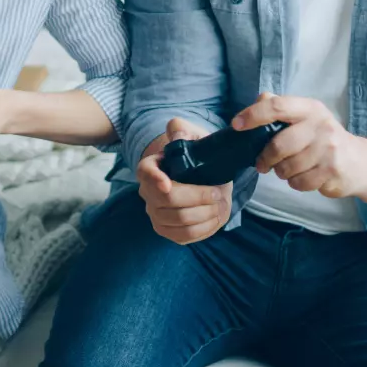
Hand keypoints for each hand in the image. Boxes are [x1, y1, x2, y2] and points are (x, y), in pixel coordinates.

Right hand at [136, 118, 231, 243]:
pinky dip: (205, 228)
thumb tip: (178, 134)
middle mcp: (148, 192)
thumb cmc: (197, 154)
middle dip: (197, 197)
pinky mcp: (168, 231)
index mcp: (150, 167)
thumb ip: (183, 130)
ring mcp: (156, 214)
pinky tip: (215, 217)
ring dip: (205, 214)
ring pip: (179, 221)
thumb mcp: (193, 136)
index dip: (155, 180)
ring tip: (220, 204)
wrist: (205, 175)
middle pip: (168, 201)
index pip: (145, 173)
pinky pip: (185, 236)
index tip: (167, 185)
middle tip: (218, 192)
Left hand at [233, 93, 366, 197]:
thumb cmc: (324, 138)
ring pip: (287, 167)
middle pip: (279, 144)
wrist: (362, 162)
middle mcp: (321, 126)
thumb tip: (259, 99)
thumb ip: (281, 108)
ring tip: (288, 169)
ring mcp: (329, 149)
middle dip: (265, 158)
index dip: (253, 115)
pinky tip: (303, 176)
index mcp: (310, 109)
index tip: (236, 125)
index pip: (277, 106)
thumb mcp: (306, 117)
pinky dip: (295, 183)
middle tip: (262, 164)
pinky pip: (299, 182)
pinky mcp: (332, 171)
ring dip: (281, 172)